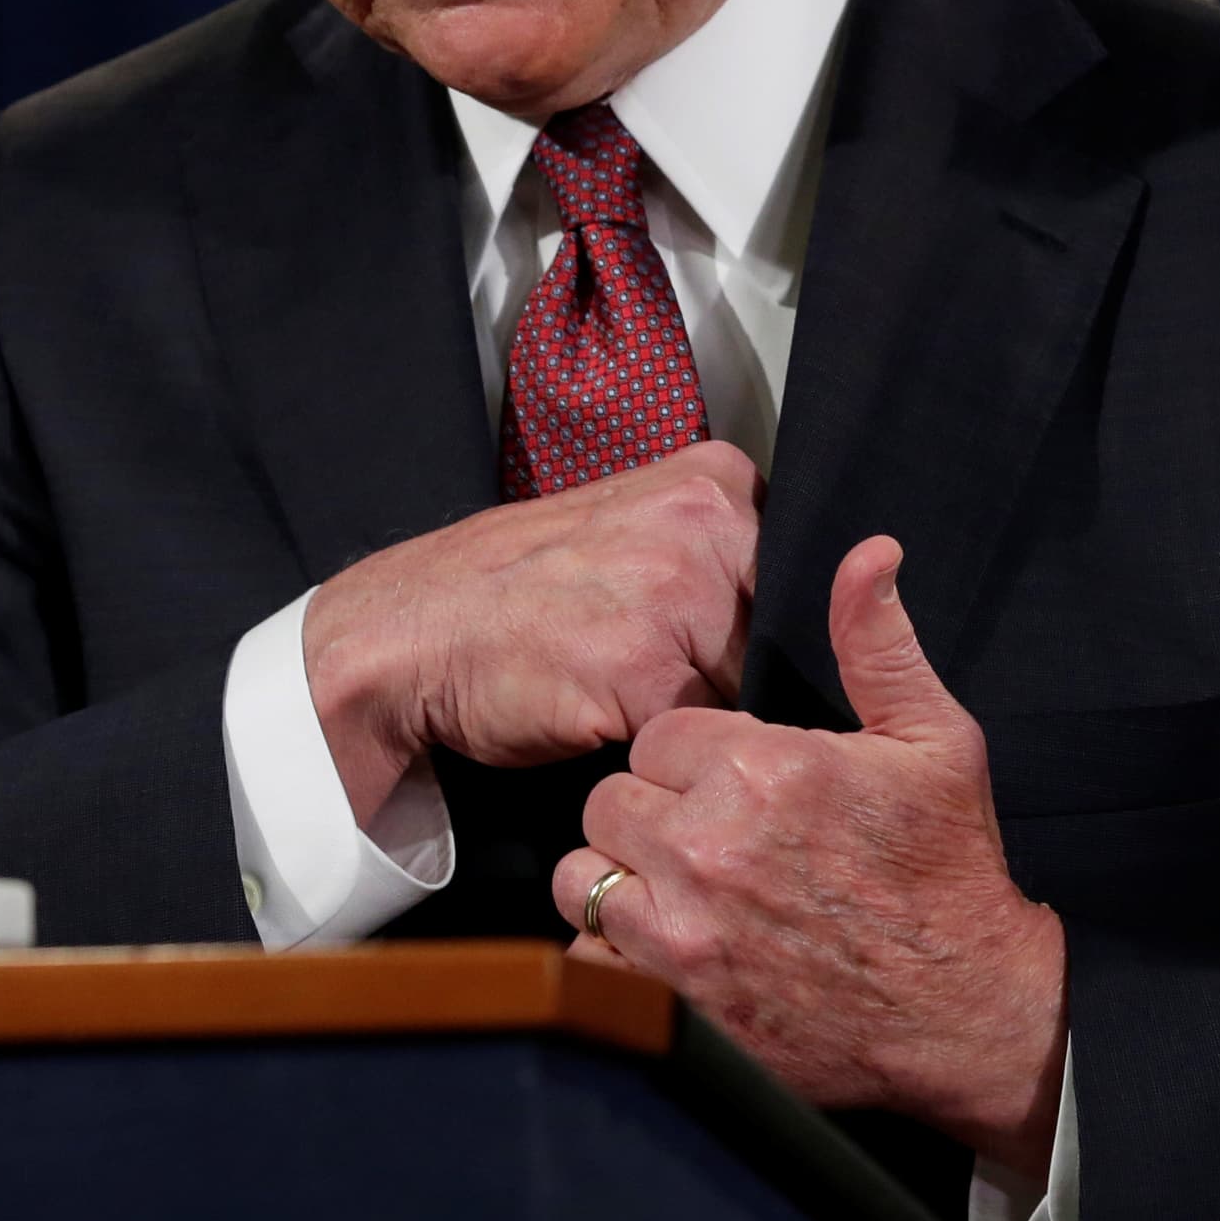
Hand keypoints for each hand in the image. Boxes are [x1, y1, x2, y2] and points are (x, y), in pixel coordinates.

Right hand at [301, 441, 761, 821]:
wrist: (412, 635)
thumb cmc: (522, 592)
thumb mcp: (635, 530)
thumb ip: (719, 549)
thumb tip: (806, 610)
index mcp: (715, 479)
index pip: (802, 570)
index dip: (776, 623)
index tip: (731, 640)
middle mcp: (706, 521)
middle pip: (785, 628)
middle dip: (747, 668)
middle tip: (676, 675)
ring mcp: (677, 592)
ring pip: (747, 683)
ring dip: (705, 711)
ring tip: (633, 692)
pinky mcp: (645, 669)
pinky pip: (695, 729)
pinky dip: (661, 741)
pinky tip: (610, 716)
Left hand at [552, 538, 1067, 1175]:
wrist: (960, 1010)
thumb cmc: (949, 869)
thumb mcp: (936, 740)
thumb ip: (879, 645)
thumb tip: (867, 552)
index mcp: (766, 769)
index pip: (659, 734)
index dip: (695, 756)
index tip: (733, 779)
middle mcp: (709, 846)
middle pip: (609, 801)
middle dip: (652, 812)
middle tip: (708, 834)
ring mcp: (682, 931)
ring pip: (582, 878)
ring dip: (622, 880)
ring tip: (683, 888)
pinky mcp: (669, 1002)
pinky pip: (590, 961)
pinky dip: (619, 957)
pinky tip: (679, 947)